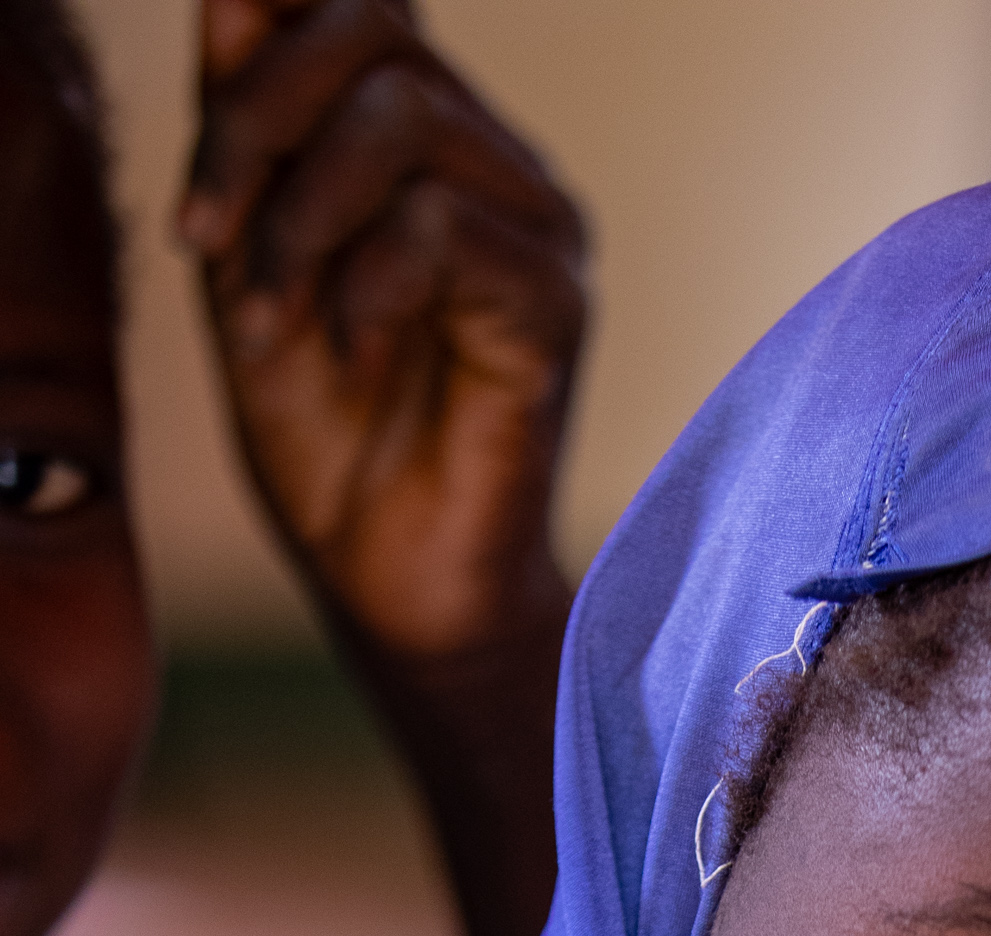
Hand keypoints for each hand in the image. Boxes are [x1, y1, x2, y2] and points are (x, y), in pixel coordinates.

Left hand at [180, 0, 585, 671]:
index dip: (261, 39)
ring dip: (300, 217)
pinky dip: (366, 288)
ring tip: (275, 321)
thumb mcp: (247, 248)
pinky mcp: (555, 304)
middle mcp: (494, 164)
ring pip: (401, 117)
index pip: (356, 2)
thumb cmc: (326, 434)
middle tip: (207, 238)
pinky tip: (355, 354)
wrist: (390, 584)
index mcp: (426, 139)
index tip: (197, 190)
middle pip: (373, 26)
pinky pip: (440, 225)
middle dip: (256, 116)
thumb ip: (244, 122)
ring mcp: (537, 229)